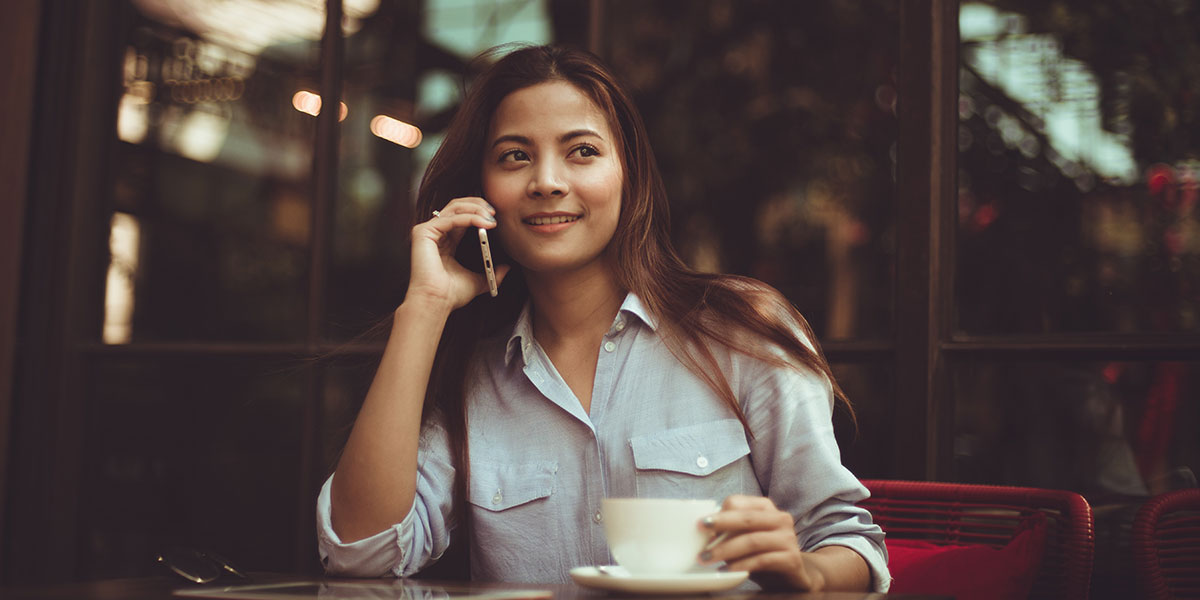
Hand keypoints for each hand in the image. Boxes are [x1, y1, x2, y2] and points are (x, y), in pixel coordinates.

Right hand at [407, 197, 510, 309]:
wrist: (437, 302)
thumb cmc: (451, 294)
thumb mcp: (478, 281)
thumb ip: (491, 273)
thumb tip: (507, 268)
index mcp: (446, 241)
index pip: (462, 216)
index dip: (479, 212)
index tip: (495, 216)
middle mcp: (435, 233)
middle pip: (457, 206)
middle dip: (478, 205)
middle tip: (494, 211)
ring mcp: (427, 231)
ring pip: (454, 208)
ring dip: (475, 209)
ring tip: (491, 217)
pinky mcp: (423, 232)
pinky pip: (450, 219)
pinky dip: (469, 218)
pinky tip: (483, 223)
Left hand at [697, 495, 822, 590]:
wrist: (793, 576)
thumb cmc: (762, 553)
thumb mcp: (745, 538)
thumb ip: (729, 531)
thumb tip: (702, 533)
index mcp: (766, 508)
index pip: (738, 502)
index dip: (718, 513)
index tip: (700, 525)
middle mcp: (780, 519)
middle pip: (746, 518)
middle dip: (720, 525)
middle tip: (700, 534)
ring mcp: (788, 539)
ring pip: (752, 540)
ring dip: (726, 550)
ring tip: (707, 558)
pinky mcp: (792, 559)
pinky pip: (762, 560)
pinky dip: (741, 565)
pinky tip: (727, 570)